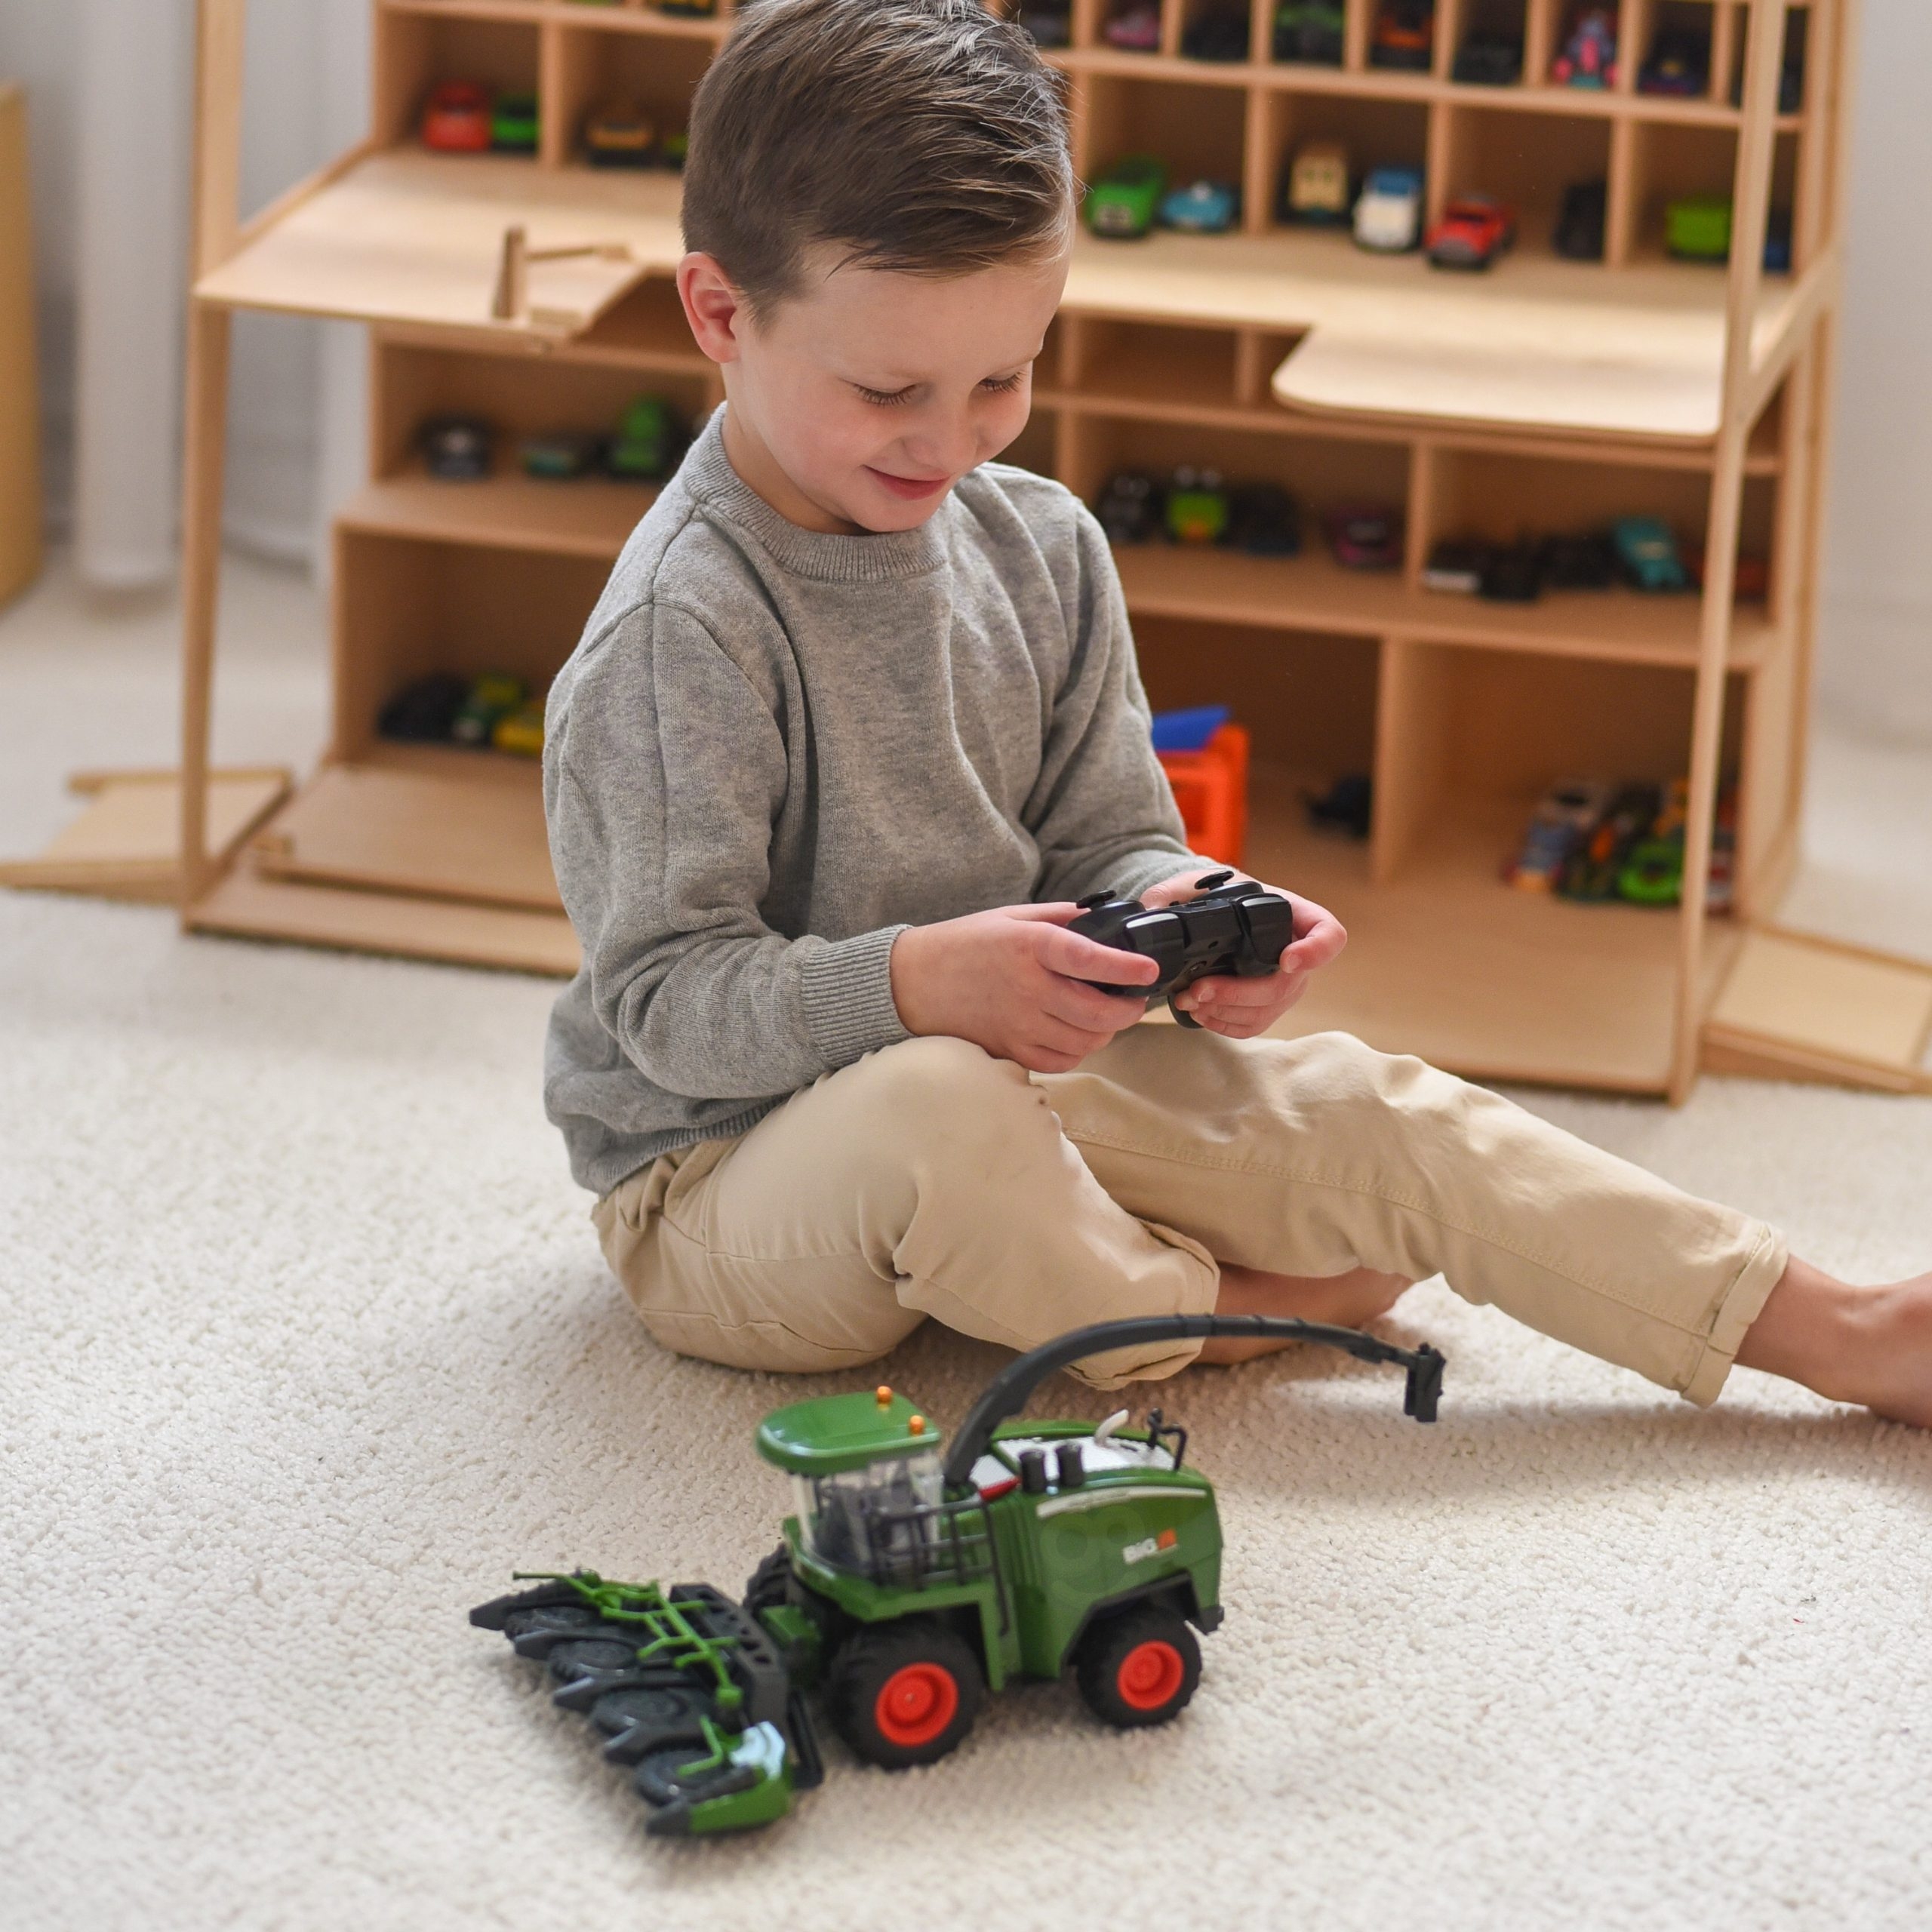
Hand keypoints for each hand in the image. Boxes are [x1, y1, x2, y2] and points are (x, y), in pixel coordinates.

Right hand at [890, 903, 1159, 1073]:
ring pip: (1084, 1041)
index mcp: (1029, 946)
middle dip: (1127, 1009)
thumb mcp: (1011, 916)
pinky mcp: (1009, 1050)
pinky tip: (1078, 1035)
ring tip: (1107, 1018)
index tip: (1149, 969)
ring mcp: (1018, 1024)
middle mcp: (1027, 988)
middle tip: (1135, 1001)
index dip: (1125, 968)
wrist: (911, 981)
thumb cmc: (963, 945)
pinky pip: (1059, 1061)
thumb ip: (1059, 919)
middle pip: (1096, 1012)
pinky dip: (1078, 1051)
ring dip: (1105, 1032)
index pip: (1089, 959)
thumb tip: (1101, 922)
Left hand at [1142, 866, 1346, 1039]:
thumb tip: (1151, 910)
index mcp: (1291, 915)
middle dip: (1240, 993)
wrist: (1201, 915)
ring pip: (1268, 1011)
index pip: (1329, 935)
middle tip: (1198, 990)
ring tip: (1187, 1000)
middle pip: (1287, 985)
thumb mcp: (1191, 884)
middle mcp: (1295, 952)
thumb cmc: (1207, 894)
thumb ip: (1172, 892)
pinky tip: (1199, 1013)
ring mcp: (1283, 983)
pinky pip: (1254, 1026)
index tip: (1286, 960)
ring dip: (1225, 1011)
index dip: (1316, 951)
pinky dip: (1225, 1025)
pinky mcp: (1263, 1006)